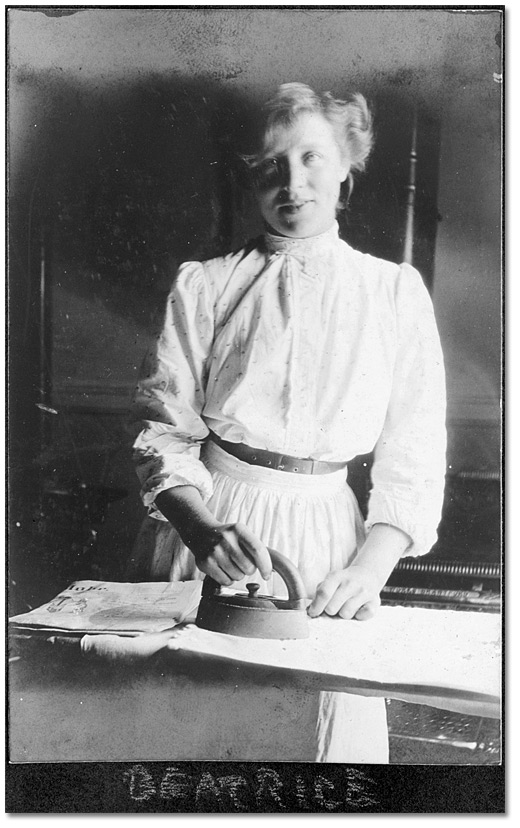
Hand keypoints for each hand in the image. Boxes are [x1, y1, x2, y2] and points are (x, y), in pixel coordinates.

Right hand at [154, 487, 271, 586]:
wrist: (200, 533)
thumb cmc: (227, 537)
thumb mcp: (241, 534)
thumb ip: (255, 548)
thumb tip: (271, 569)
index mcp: (239, 530)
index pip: (257, 550)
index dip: (266, 565)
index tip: (267, 574)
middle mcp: (226, 539)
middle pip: (249, 568)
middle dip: (249, 569)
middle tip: (242, 562)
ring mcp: (215, 552)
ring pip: (238, 577)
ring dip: (237, 574)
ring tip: (230, 563)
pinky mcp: (206, 563)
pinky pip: (226, 581)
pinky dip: (228, 579)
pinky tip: (223, 568)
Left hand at [307, 564, 381, 620]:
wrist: (368, 575)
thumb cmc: (344, 581)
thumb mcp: (330, 580)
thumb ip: (320, 593)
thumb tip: (309, 609)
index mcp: (336, 576)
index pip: (323, 593)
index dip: (316, 606)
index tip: (313, 613)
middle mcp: (351, 583)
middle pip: (332, 608)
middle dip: (330, 610)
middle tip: (334, 606)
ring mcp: (364, 592)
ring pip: (346, 614)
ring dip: (344, 613)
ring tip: (347, 605)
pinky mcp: (375, 602)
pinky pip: (362, 617)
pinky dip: (359, 616)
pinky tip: (358, 608)